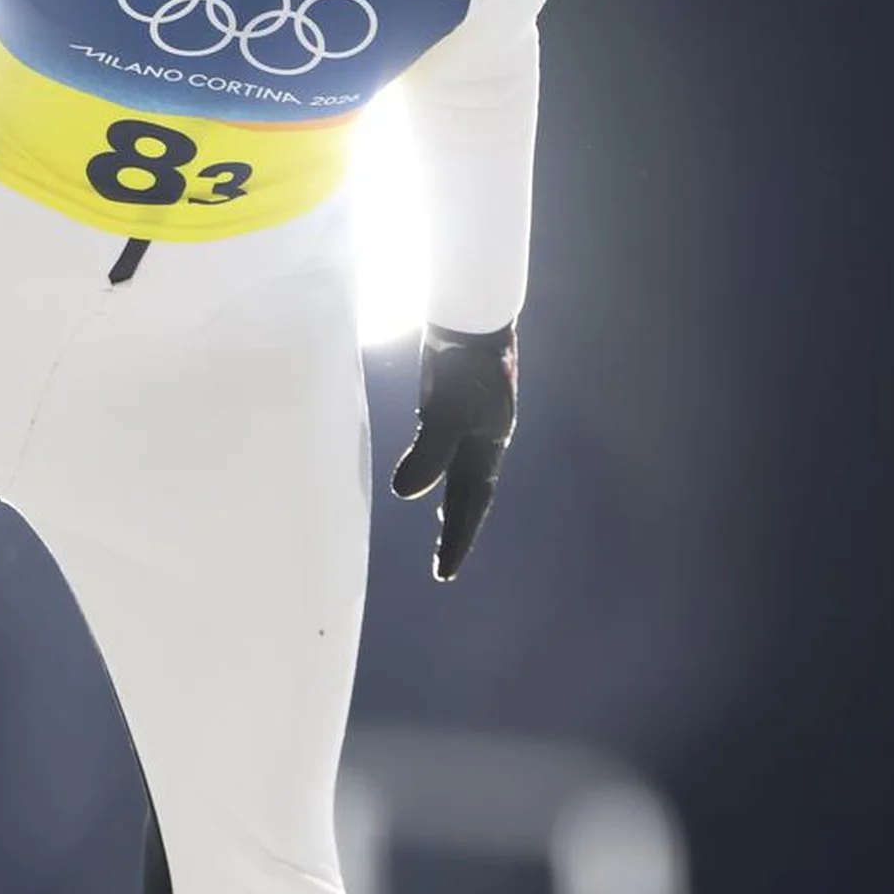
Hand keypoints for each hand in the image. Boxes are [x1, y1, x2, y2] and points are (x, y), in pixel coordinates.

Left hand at [389, 320, 517, 581]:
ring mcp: (470, 426)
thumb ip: (429, 452)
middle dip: (457, 532)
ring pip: (461, 477)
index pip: (472, 505)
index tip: (444, 572)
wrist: (471, 321)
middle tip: (442, 568)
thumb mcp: (447, 412)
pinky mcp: (453, 409)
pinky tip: (426, 476)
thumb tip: (405, 494)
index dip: (459, 539)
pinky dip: (438, 472)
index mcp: (487, 449)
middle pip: (469, 497)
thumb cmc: (464, 366)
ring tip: (442, 532)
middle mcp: (482, 443)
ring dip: (451, 506)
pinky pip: (447, 453)